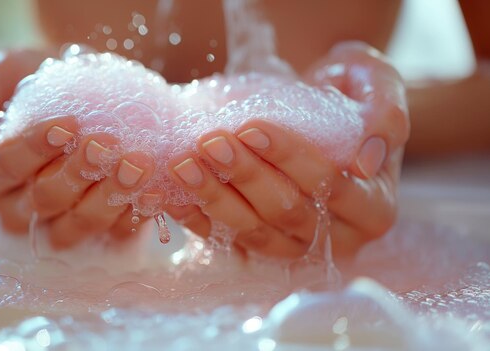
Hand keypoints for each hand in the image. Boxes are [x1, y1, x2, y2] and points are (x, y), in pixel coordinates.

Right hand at [0, 48, 154, 246]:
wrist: (76, 90)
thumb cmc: (31, 82)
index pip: (4, 169)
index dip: (33, 149)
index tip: (66, 123)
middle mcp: (19, 207)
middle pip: (45, 200)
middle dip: (78, 172)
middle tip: (108, 143)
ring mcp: (60, 221)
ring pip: (79, 224)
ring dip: (110, 197)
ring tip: (138, 165)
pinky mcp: (99, 227)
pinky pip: (115, 232)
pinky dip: (136, 212)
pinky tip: (155, 190)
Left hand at [165, 42, 409, 258]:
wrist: (322, 111)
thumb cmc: (350, 94)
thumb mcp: (379, 85)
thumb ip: (386, 115)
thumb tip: (364, 162)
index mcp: (373, 205)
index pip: (330, 185)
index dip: (289, 157)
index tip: (250, 127)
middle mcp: (339, 236)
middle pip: (288, 212)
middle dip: (245, 177)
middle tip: (209, 143)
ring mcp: (297, 245)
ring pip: (255, 232)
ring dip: (216, 199)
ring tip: (184, 164)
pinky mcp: (262, 246)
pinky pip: (228, 240)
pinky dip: (198, 218)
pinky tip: (173, 193)